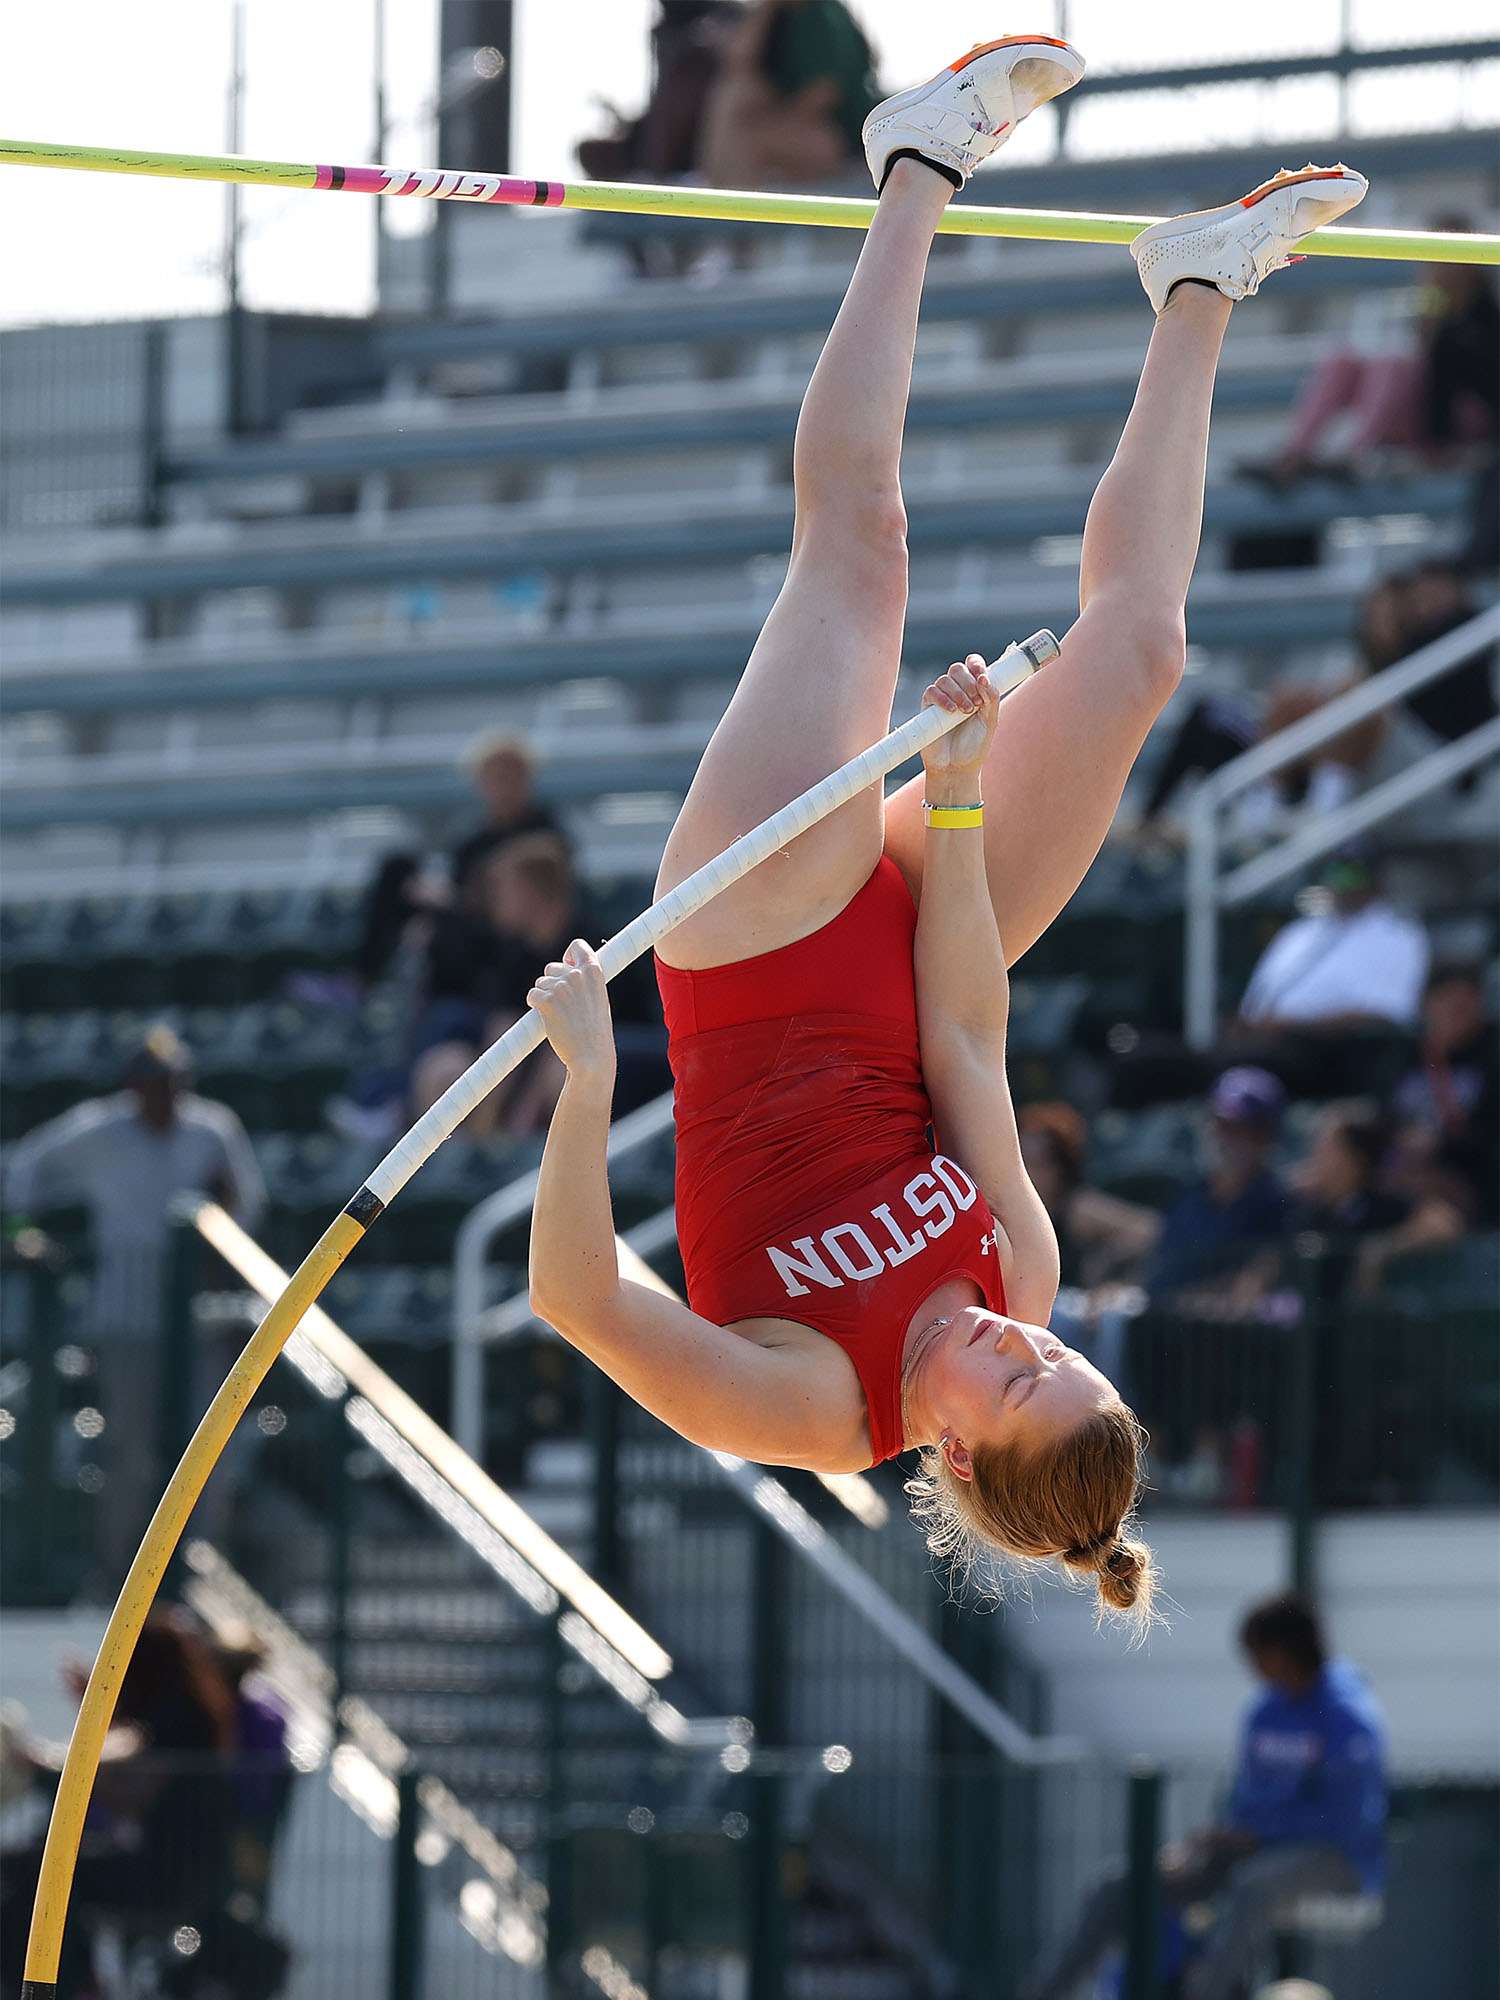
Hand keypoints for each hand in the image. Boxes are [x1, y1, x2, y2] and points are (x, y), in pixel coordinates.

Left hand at [527, 941, 615, 1081]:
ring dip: (544, 997)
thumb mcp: (598, 998)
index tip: (568, 966)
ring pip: (540, 983)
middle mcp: (577, 975)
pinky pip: (532, 995)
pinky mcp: (546, 1001)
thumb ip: (585, 981)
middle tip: (563, 1004)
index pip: (577, 946)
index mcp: (594, 971)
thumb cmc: (595, 1030)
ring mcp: (560, 987)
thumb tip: (567, 968)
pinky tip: (548, 1018)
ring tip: (559, 1015)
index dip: (569, 956)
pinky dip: (536, 1006)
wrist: (591, 1055)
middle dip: (553, 983)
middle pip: (552, 967)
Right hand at [921, 655, 999, 781]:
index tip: (982, 676)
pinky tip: (952, 711)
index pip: (973, 665)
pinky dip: (943, 698)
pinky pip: (932, 692)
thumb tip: (985, 679)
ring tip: (966, 712)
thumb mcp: (990, 722)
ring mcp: (942, 698)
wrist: (956, 767)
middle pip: (958, 669)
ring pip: (945, 679)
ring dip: (958, 692)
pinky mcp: (928, 708)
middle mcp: (957, 691)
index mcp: (975, 690)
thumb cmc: (974, 746)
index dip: (976, 664)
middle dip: (969, 682)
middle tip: (977, 703)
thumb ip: (991, 699)